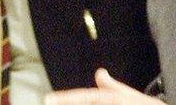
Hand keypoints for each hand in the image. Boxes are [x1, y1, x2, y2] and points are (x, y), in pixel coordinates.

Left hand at [45, 69, 163, 104]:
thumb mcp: (128, 95)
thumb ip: (112, 86)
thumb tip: (99, 73)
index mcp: (113, 97)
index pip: (86, 96)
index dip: (66, 98)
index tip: (47, 99)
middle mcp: (115, 101)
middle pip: (89, 102)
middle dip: (69, 102)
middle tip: (50, 102)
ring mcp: (121, 103)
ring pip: (93, 104)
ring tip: (60, 102)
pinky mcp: (124, 103)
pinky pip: (99, 103)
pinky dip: (97, 103)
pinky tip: (89, 104)